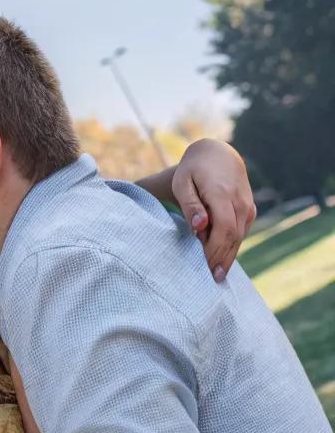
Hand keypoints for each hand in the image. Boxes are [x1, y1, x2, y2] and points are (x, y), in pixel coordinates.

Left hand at [172, 139, 256, 281]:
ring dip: (228, 256)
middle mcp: (240, 202)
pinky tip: (222, 260)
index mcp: (223, 194)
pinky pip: (242, 232)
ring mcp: (248, 206)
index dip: (215, 250)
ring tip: (216, 274)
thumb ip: (190, 204)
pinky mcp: (249, 210)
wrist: (218, 154)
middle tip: (210, 278)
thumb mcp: (183, 182)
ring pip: (240, 237)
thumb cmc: (194, 169)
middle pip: (234, 237)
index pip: (224, 229)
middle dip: (222, 259)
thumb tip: (200, 226)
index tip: (204, 266)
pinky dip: (232, 246)